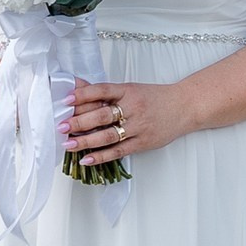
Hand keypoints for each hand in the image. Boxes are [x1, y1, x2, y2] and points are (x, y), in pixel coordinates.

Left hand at [60, 78, 189, 167]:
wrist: (184, 107)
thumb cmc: (155, 98)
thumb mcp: (130, 89)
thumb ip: (105, 91)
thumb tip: (76, 86)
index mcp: (128, 91)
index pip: (102, 91)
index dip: (82, 95)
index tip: (65, 100)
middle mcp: (133, 108)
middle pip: (102, 115)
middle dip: (79, 121)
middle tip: (61, 126)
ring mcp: (138, 127)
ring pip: (108, 135)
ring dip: (86, 141)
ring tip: (68, 144)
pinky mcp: (142, 143)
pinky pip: (118, 151)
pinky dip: (101, 156)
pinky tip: (86, 159)